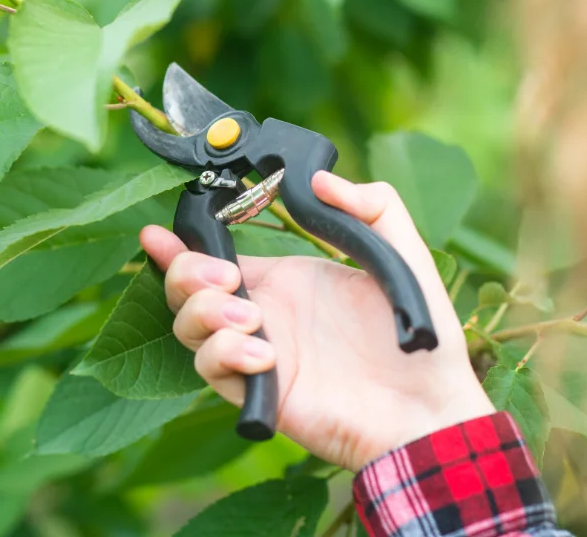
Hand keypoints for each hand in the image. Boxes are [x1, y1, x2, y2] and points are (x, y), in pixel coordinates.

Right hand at [140, 171, 493, 470]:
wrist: (429, 407)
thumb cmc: (421, 338)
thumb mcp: (401, 254)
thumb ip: (371, 204)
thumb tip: (318, 180)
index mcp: (286, 281)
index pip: (214, 257)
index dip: (179, 244)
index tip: (157, 233)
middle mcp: (263, 315)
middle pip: (185, 289)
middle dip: (186, 273)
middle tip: (224, 277)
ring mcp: (257, 354)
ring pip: (187, 329)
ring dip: (206, 313)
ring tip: (253, 318)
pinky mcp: (259, 393)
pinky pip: (211, 369)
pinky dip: (227, 354)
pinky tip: (268, 356)